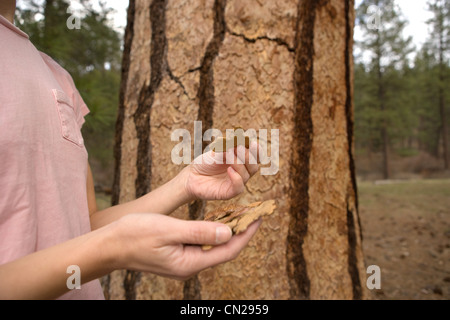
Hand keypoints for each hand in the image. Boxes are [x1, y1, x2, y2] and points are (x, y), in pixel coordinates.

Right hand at [113, 212, 260, 279]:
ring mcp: (183, 262)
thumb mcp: (169, 229)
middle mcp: (189, 266)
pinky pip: (201, 244)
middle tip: (252, 211)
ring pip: (213, 246)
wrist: (109, 245)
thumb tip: (228, 233)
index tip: (258, 217)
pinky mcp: (177, 255)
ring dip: (227, 230)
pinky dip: (212, 231)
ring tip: (239, 213)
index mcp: (189, 263)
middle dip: (240, 231)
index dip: (245, 234)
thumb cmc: (135, 235)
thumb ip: (199, 231)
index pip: (228, 250)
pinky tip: (216, 219)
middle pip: (223, 250)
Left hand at [181, 141, 258, 200]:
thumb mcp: (215, 151)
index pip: (255, 157)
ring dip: (238, 163)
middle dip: (248, 156)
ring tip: (227, 154)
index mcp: (241, 161)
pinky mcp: (229, 193)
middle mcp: (242, 172)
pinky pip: (238, 187)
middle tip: (238, 147)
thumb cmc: (205, 162)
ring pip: (246, 175)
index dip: (256, 150)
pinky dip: (236, 178)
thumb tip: (235, 143)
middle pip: (254, 166)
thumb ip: (226, 148)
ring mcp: (236, 183)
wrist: (192, 176)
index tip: (252, 142)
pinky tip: (229, 169)